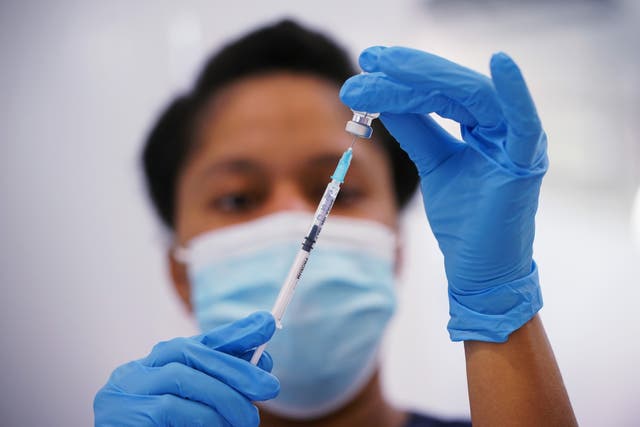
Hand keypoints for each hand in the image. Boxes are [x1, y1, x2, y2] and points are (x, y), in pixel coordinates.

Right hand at [94, 311, 278, 425]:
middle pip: (192, 353)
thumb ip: (218, 383)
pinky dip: (204, 417)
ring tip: (247, 420)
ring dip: (225, 398)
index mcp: (156, 365)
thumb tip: (259, 365)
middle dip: (237, 367)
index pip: (200, 341)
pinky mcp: (128, 414)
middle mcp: (139, 371)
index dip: (235, 331)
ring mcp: (130, 390)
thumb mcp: (194, 405)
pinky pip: (173, 407)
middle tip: (269, 386)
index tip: (266, 323)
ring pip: (185, 378)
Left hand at [340, 47, 545, 341]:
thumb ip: (416, 129)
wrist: (479, 270)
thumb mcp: (434, 164)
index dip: (404, 76)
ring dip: (428, 77)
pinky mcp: (525, 164)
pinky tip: (500, 63)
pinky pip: (523, 124)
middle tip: (368, 59)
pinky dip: (515, 93)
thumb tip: (383, 94)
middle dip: (409, 70)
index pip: (441, 91)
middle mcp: (503, 127)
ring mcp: (517, 143)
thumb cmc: (464, 220)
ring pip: (473, 96)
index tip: (366, 63)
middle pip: (455, 87)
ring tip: (386, 65)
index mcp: (484, 126)